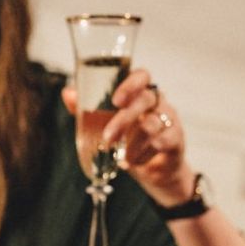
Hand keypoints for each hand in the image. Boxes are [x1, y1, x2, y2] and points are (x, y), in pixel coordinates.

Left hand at [62, 69, 194, 205]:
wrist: (152, 170)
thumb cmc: (126, 138)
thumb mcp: (104, 124)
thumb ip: (86, 108)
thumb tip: (68, 92)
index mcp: (138, 92)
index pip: (141, 75)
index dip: (131, 83)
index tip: (116, 99)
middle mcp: (156, 101)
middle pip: (146, 99)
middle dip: (125, 119)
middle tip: (108, 136)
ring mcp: (169, 119)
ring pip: (153, 123)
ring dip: (134, 143)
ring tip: (122, 157)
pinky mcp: (176, 138)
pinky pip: (164, 141)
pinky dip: (146, 154)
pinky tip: (135, 162)